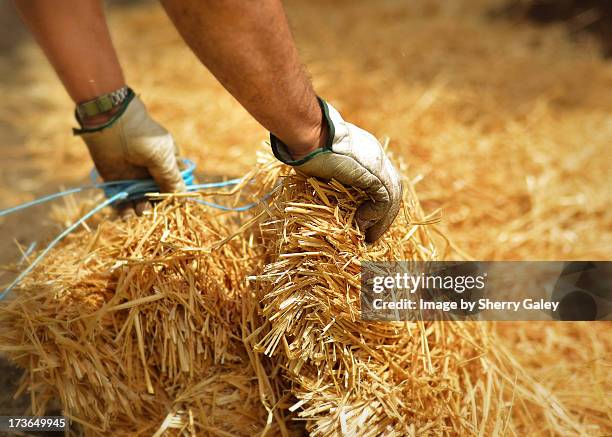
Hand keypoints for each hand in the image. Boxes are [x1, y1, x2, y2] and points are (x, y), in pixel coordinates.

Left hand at [75, 92, 184, 214]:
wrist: (111, 124)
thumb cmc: (144, 137)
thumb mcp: (164, 159)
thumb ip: (172, 180)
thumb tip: (185, 198)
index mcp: (167, 164)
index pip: (174, 185)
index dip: (174, 197)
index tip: (173, 208)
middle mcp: (151, 172)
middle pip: (157, 196)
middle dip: (157, 206)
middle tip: (154, 211)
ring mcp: (134, 177)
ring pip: (140, 200)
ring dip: (141, 208)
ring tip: (140, 211)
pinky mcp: (116, 181)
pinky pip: (121, 200)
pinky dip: (124, 209)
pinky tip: (127, 214)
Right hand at [271, 99, 402, 242]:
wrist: (309, 132)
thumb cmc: (305, 145)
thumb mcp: (321, 165)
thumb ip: (330, 178)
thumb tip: (326, 193)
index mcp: (366, 152)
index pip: (381, 181)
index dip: (375, 202)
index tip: (364, 220)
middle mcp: (377, 156)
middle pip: (392, 189)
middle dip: (384, 214)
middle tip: (373, 234)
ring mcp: (378, 163)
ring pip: (392, 196)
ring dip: (382, 220)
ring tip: (370, 237)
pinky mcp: (373, 173)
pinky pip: (384, 199)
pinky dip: (375, 213)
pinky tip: (362, 221)